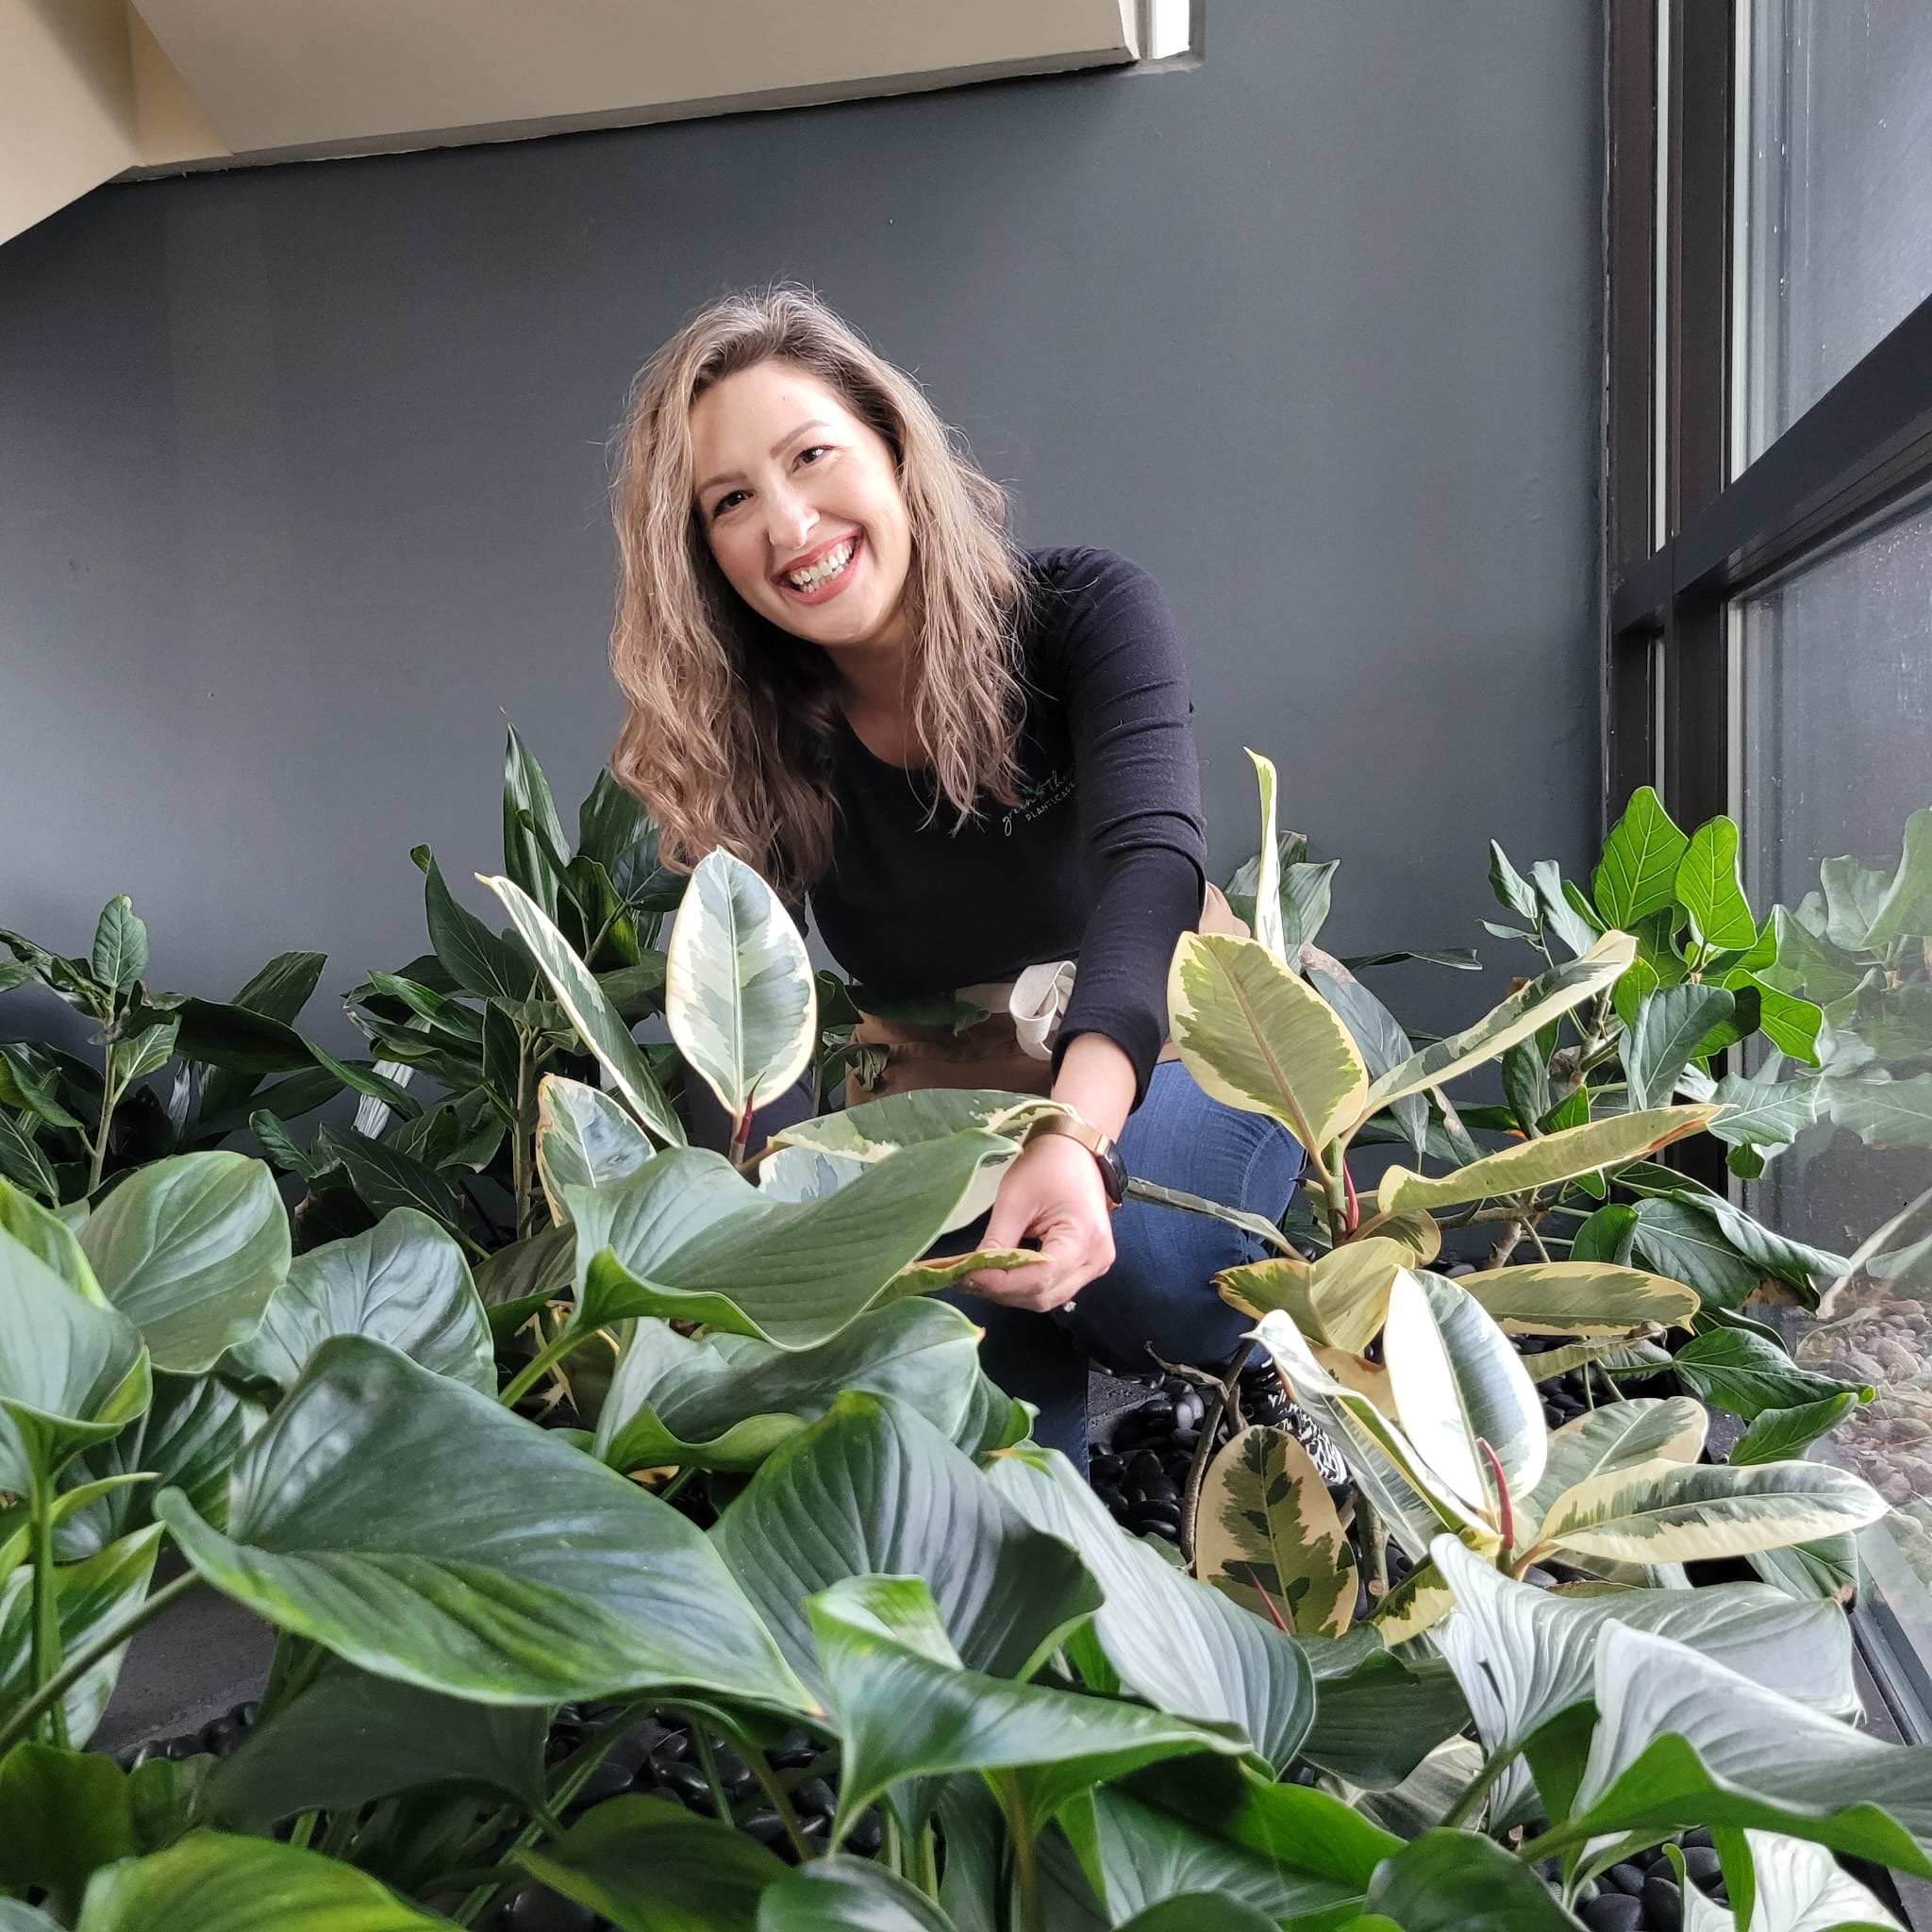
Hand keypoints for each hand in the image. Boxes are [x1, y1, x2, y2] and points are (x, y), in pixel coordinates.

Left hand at [963, 1132, 1114, 1313]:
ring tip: (979, 1277)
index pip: (1038, 1278)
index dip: (999, 1283)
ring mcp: (1095, 1266)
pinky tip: (1000, 1275)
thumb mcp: (1015, 1200)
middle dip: (1002, 1291)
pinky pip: (1052, 1288)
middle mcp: (1096, 1260)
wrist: (1074, 1150)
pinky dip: (1024, 1285)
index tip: (965, 1277)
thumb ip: (996, 1242)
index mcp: (1084, 1238)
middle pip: (1043, 1295)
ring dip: (1011, 1293)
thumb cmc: (1047, 1166)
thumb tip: (971, 1273)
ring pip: (1047, 1298)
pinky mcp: (1086, 1266)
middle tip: (966, 1278)